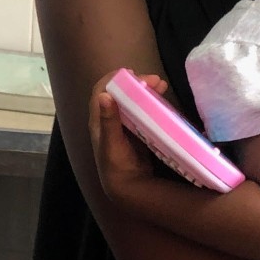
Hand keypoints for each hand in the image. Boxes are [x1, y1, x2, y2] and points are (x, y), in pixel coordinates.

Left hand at [89, 71, 164, 201]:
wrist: (126, 186)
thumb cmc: (116, 164)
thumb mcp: (112, 142)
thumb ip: (109, 120)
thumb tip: (104, 95)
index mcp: (98, 120)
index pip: (101, 91)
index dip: (114, 79)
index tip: (131, 73)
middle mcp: (108, 120)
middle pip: (119, 93)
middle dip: (135, 84)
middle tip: (155, 81)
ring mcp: (122, 125)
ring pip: (131, 101)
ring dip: (144, 91)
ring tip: (161, 86)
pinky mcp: (134, 132)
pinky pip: (140, 111)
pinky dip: (149, 103)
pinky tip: (161, 102)